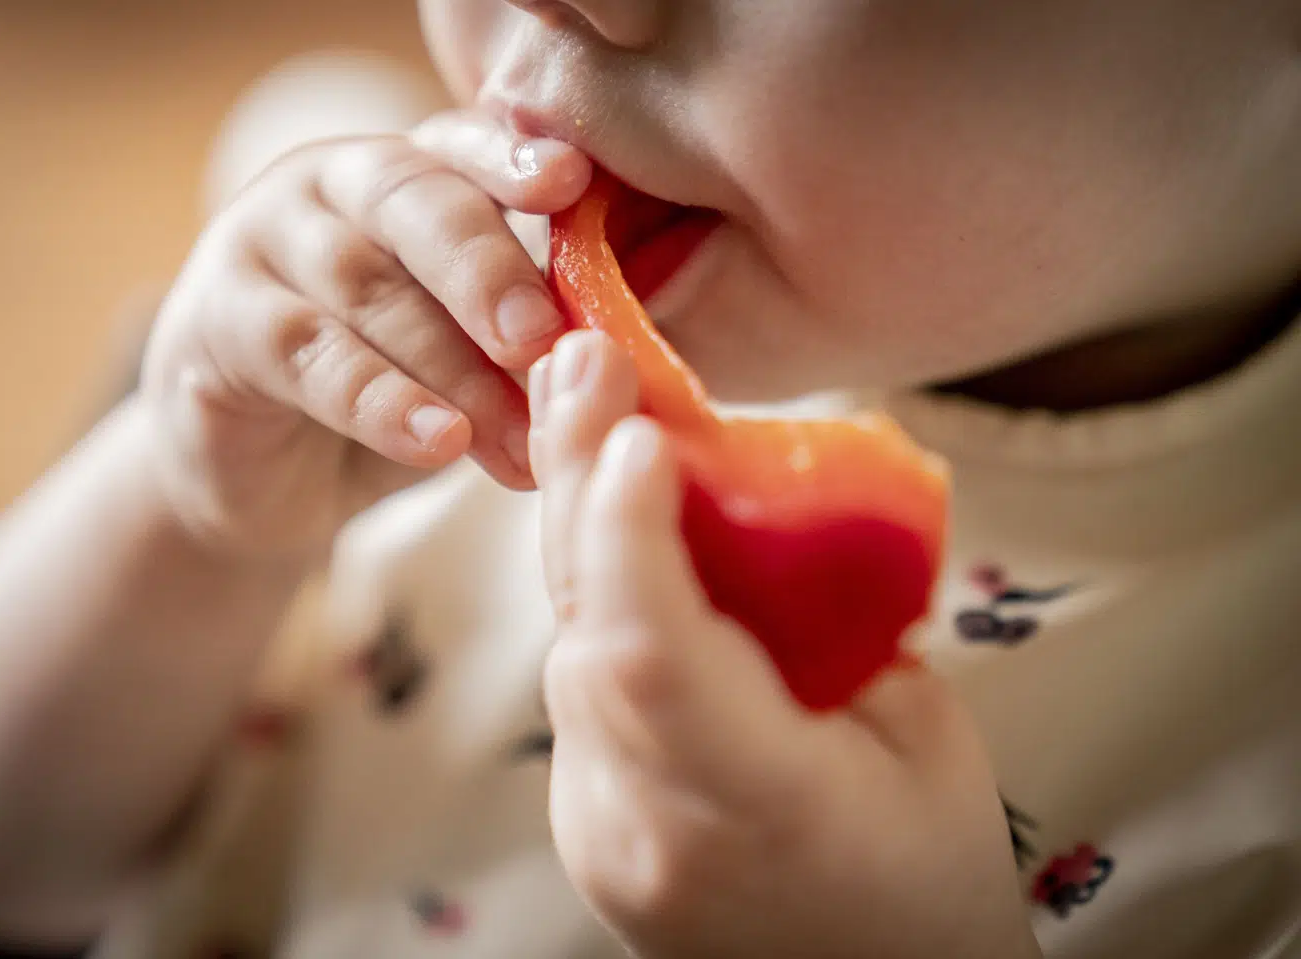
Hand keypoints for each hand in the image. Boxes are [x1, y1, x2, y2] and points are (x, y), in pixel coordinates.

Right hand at [141, 111, 589, 557]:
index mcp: (409, 177)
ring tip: (517, 439)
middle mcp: (333, 187)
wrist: (262, 476)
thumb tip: (619, 358)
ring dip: (454, 369)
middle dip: (489, 272)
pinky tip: (438, 441)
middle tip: (542, 340)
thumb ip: (527, 338)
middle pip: (416, 202)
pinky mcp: (218, 322)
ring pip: (368, 287)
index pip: (462, 143)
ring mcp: (263, 243)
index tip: (569, 183)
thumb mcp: (469, 361)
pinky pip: (310, 355)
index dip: (512, 158)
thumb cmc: (389, 400)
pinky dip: (381, 401)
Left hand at [529, 331, 1039, 958]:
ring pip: (570, 645)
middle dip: (578, 482)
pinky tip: (608, 514)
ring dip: (580, 525)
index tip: (640, 427)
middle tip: (575, 358)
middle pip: (587, 631)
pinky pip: (579, 681)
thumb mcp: (919, 736)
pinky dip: (596, 588)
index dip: (632, 536)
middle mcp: (652, 824)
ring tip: (590, 408)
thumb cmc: (927, 871)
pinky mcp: (586, 820)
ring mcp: (601, 831)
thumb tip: (746, 509)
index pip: (653, 659)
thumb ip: (825, 624)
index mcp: (760, 806)